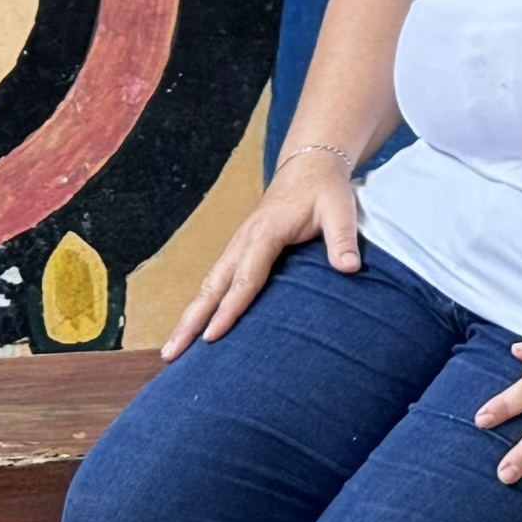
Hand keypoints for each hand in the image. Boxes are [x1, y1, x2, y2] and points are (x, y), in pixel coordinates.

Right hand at [168, 152, 365, 355]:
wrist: (309, 167)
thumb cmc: (324, 190)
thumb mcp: (340, 209)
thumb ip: (343, 239)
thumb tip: (350, 268)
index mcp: (265, 233)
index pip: (244, 278)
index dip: (229, 309)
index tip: (211, 337)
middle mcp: (243, 242)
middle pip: (212, 287)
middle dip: (190, 321)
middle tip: (171, 354)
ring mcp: (236, 247)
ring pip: (207, 286)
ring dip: (188, 317)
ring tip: (171, 351)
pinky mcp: (238, 251)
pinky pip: (215, 282)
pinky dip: (200, 306)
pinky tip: (192, 329)